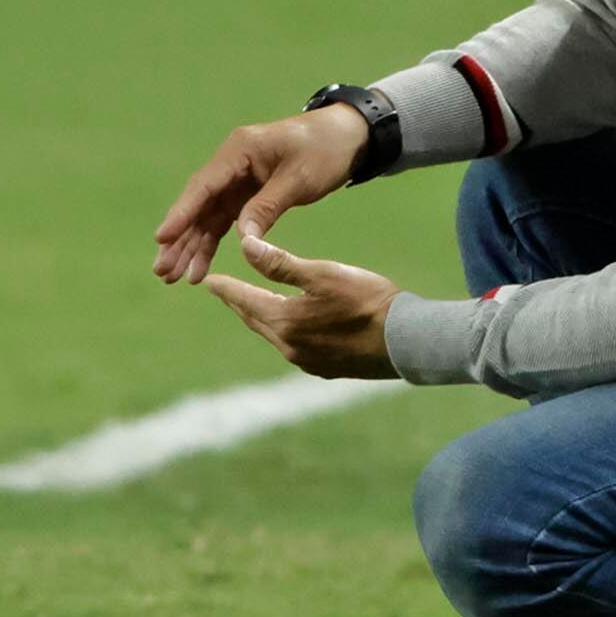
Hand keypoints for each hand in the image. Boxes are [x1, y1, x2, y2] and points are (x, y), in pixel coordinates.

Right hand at [153, 104, 368, 284]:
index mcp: (239, 150)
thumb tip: (242, 239)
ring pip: (207, 217)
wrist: (347, 136)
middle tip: (162, 271)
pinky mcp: (247, 193)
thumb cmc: (324, 150)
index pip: (204, 185)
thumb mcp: (298, 179)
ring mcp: (237, 179)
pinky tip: (199, 268)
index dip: (181, 213)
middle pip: (198, 204)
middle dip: (179, 239)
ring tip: (173, 277)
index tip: (161, 238)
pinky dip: (212, 243)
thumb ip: (267, 208)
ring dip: (191, 246)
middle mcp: (231, 163)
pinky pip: (224, 220)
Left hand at [204, 226, 399, 379]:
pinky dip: (284, 333)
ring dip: (261, 319)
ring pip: (273, 335)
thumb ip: (280, 264)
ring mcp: (307, 361)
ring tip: (254, 307)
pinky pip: (293, 347)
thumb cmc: (366, 300)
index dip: (226, 289)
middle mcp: (289, 347)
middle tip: (225, 293)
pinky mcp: (326, 368)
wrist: (406, 340)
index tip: (209, 281)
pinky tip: (290, 329)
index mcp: (283, 322)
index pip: (244, 301)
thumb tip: (246, 247)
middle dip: (239, 304)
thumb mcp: (322, 274)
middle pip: (255, 321)